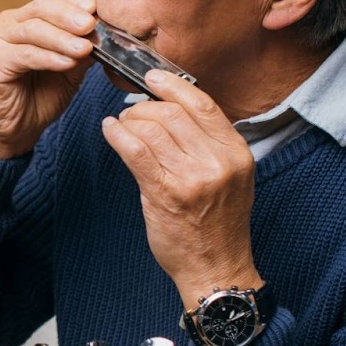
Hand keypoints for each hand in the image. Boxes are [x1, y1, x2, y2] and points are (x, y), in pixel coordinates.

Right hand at [0, 0, 97, 159]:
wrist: (18, 129)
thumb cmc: (42, 95)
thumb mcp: (72, 67)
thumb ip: (83, 46)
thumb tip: (105, 31)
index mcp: (30, 17)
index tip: (94, 9)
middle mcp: (11, 23)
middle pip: (42, 6)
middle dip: (69, 15)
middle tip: (90, 26)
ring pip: (33, 29)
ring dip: (62, 38)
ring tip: (83, 49)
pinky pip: (24, 54)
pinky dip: (48, 58)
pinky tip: (66, 63)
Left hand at [100, 69, 262, 308]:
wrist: (216, 267)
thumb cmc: (217, 224)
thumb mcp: (229, 177)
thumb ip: (208, 145)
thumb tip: (171, 111)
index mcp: (236, 153)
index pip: (202, 104)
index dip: (173, 86)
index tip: (153, 77)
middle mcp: (217, 162)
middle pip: (172, 113)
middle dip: (144, 107)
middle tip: (131, 113)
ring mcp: (192, 178)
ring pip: (151, 128)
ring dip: (129, 121)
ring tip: (121, 126)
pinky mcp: (165, 194)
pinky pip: (135, 151)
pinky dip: (117, 135)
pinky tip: (110, 130)